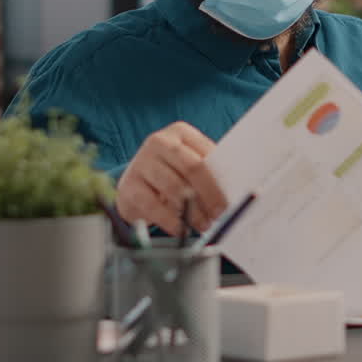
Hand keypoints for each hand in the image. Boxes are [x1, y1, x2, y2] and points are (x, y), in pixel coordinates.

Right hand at [116, 122, 227, 236]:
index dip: (220, 180)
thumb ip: (209, 172)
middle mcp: (158, 142)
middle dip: (209, 194)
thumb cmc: (172, 173)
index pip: (206, 154)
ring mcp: (141, 162)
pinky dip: (171, 221)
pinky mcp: (128, 186)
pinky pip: (153, 206)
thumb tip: (233, 193)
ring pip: (174, 188)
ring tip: (204, 225)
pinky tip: (181, 229)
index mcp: (180, 132)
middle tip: (219, 214)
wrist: (134, 183)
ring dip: (193, 211)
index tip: (230, 200)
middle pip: (191, 168)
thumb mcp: (189, 164)